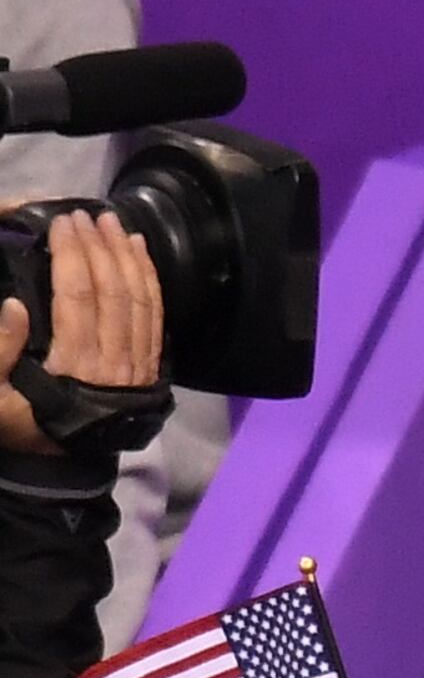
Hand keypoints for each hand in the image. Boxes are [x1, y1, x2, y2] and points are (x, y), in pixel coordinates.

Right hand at [0, 207, 166, 455]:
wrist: (64, 462)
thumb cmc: (22, 423)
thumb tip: (14, 304)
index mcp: (74, 365)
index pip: (78, 298)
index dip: (72, 256)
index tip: (63, 224)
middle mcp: (113, 362)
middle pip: (112, 292)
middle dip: (99, 247)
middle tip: (84, 215)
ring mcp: (136, 364)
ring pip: (139, 300)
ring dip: (127, 256)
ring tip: (113, 223)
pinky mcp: (149, 365)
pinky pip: (155, 315)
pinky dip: (150, 280)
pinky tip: (139, 252)